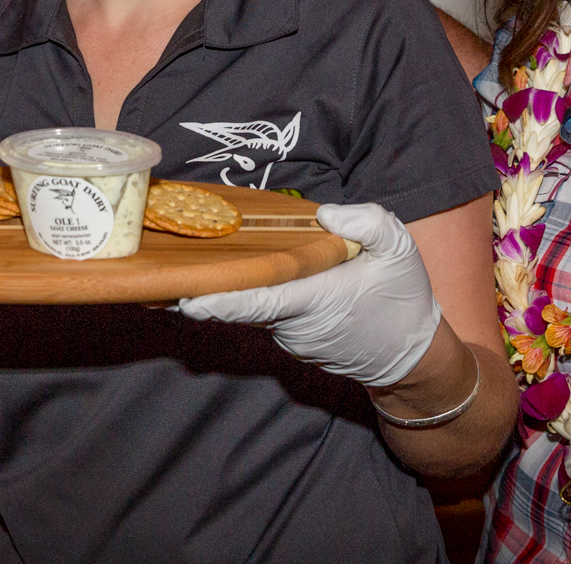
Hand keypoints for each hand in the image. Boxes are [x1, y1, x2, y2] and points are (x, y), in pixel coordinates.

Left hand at [175, 203, 440, 387]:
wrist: (411, 358)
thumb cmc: (403, 300)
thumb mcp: (400, 251)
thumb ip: (369, 224)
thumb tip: (327, 213)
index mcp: (316, 300)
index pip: (259, 302)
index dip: (221, 300)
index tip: (185, 298)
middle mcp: (294, 324)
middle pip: (241, 302)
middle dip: (204, 286)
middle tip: (159, 269)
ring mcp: (289, 337)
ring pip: (250, 307)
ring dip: (224, 287)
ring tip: (185, 260)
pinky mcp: (289, 340)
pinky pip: (261, 313)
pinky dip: (245, 295)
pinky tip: (228, 272)